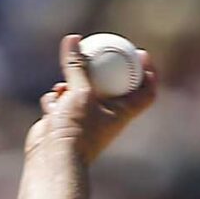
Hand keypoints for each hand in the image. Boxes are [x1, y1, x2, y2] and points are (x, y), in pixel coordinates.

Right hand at [25, 32, 158, 163]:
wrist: (54, 159)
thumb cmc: (75, 130)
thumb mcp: (79, 92)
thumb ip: (77, 65)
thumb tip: (74, 38)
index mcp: (121, 113)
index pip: (145, 92)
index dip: (148, 72)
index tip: (141, 53)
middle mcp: (106, 115)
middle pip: (111, 85)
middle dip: (102, 66)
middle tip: (98, 46)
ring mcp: (84, 119)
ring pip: (80, 89)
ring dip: (70, 82)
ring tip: (63, 87)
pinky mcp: (64, 121)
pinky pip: (60, 100)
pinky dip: (54, 100)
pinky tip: (51, 106)